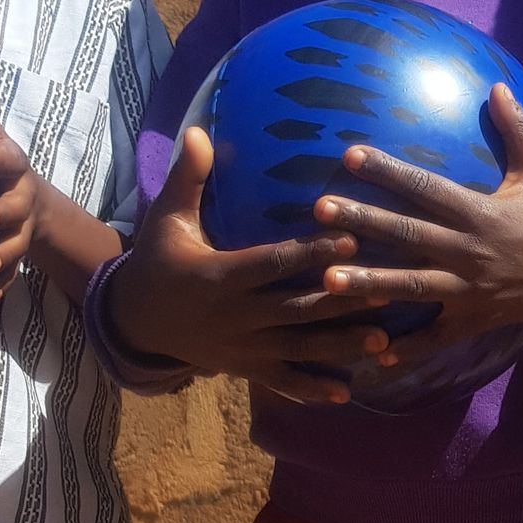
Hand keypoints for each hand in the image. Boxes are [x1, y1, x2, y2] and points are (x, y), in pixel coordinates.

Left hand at [0, 90, 40, 304]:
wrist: (33, 205)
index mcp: (14, 169)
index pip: (9, 159)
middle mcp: (21, 200)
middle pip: (15, 206)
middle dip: (0, 213)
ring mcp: (21, 230)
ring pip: (15, 243)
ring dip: (1, 254)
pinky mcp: (14, 256)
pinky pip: (10, 272)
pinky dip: (0, 284)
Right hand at [105, 125, 397, 402]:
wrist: (135, 321)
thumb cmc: (158, 261)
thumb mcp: (167, 220)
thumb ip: (188, 178)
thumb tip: (200, 130)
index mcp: (219, 277)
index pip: (273, 263)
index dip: (311, 254)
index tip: (351, 241)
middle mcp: (234, 316)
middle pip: (296, 309)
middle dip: (341, 302)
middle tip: (387, 290)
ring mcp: (242, 348)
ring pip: (298, 348)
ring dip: (340, 347)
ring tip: (383, 342)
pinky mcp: (245, 368)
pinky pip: (281, 381)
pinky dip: (312, 389)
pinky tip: (347, 392)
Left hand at [313, 84, 522, 344]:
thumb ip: (518, 128)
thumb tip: (497, 85)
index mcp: (483, 213)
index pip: (427, 188)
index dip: (388, 171)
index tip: (350, 155)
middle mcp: (471, 252)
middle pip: (408, 235)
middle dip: (363, 222)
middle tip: (319, 212)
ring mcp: (470, 290)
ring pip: (412, 287)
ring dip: (368, 284)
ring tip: (326, 280)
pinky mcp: (475, 319)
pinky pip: (437, 338)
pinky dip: (409, 348)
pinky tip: (374, 351)